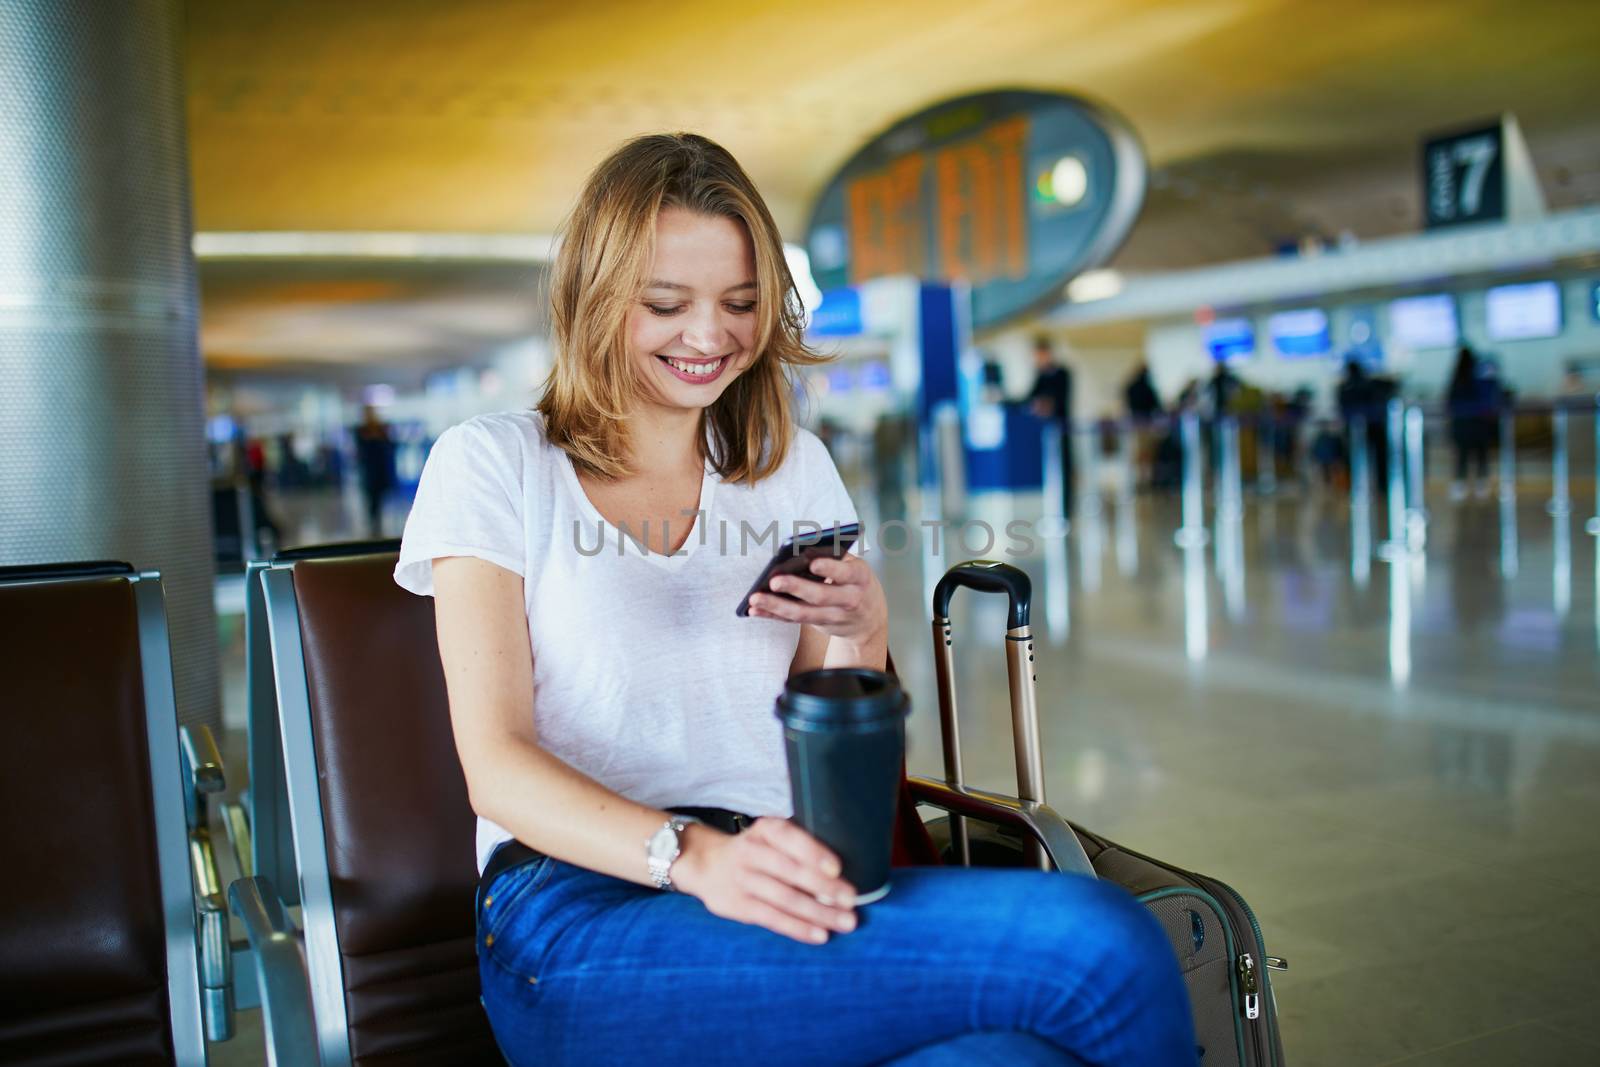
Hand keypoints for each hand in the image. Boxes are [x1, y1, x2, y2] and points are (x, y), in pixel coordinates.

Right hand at [671, 819, 857, 943]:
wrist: (706, 864)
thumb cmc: (756, 850)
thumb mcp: (771, 836)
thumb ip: (799, 846)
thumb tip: (844, 870)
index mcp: (765, 830)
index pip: (789, 837)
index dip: (812, 852)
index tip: (837, 868)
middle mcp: (752, 852)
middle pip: (790, 871)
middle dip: (824, 887)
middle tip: (852, 900)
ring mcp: (743, 881)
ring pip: (785, 899)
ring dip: (818, 913)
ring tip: (846, 922)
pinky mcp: (739, 906)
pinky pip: (772, 919)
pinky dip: (798, 928)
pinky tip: (820, 935)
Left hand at [746, 554, 886, 646]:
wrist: (868, 620)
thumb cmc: (855, 583)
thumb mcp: (855, 568)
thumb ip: (835, 558)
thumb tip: (803, 550)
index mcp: (859, 577)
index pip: (845, 573)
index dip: (830, 569)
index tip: (812, 563)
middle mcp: (849, 599)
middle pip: (821, 596)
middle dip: (796, 588)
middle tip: (774, 581)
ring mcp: (834, 616)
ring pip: (803, 613)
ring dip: (777, 606)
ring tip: (755, 598)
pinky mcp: (818, 625)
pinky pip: (793, 621)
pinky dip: (773, 615)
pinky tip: (755, 609)